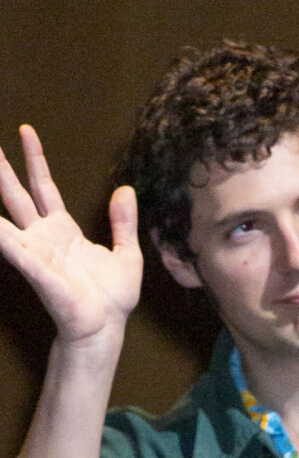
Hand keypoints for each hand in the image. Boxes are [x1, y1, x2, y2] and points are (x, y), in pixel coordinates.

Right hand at [0, 125, 142, 342]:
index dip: (35, 161)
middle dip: (2, 169)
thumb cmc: (114, 297)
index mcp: (64, 231)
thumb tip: (125, 189)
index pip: (44, 188)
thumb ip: (123, 221)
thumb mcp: (127, 252)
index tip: (26, 131)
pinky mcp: (37, 269)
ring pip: (5, 216)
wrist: (108, 326)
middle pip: (17, 195)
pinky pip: (11, 246)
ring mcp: (37, 252)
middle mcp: (45, 238)